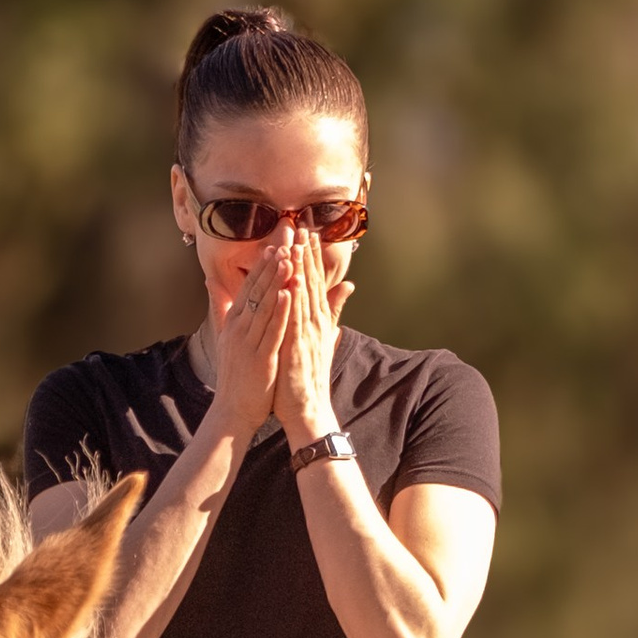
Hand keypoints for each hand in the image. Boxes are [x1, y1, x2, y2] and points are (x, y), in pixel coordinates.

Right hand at [202, 238, 288, 438]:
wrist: (232, 411)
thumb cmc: (235, 376)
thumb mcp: (225, 337)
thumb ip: (220, 308)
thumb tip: (209, 282)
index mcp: (233, 323)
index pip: (249, 288)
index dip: (261, 266)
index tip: (273, 245)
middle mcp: (238, 328)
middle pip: (256, 290)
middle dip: (271, 264)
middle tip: (284, 240)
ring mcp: (248, 343)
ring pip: (264, 306)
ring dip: (277, 280)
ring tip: (288, 258)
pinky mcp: (261, 358)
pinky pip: (271, 331)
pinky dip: (280, 311)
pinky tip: (288, 292)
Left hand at [273, 227, 348, 446]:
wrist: (308, 411)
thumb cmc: (307, 378)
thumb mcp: (321, 341)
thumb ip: (332, 313)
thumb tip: (347, 288)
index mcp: (317, 322)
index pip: (314, 283)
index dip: (312, 257)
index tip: (308, 232)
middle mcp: (315, 325)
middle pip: (311, 284)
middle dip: (307, 255)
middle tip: (304, 226)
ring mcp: (308, 336)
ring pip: (304, 298)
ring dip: (301, 270)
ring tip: (298, 246)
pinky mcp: (299, 349)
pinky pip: (296, 322)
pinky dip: (294, 302)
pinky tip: (290, 284)